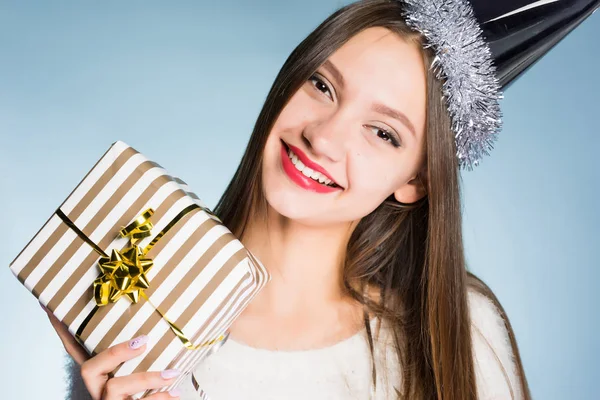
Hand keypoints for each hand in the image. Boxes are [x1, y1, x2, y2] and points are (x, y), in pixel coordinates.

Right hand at [41, 302, 181, 398]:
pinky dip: (159, 399)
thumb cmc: (139, 394)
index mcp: (99, 376)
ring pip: (115, 388)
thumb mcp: (137, 370)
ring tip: (172, 373)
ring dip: (146, 379)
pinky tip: (175, 393)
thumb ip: (138, 351)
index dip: (63, 332)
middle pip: (88, 369)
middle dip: (114, 353)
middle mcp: (97, 390)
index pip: (75, 351)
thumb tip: (150, 327)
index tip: (51, 306)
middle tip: (143, 340)